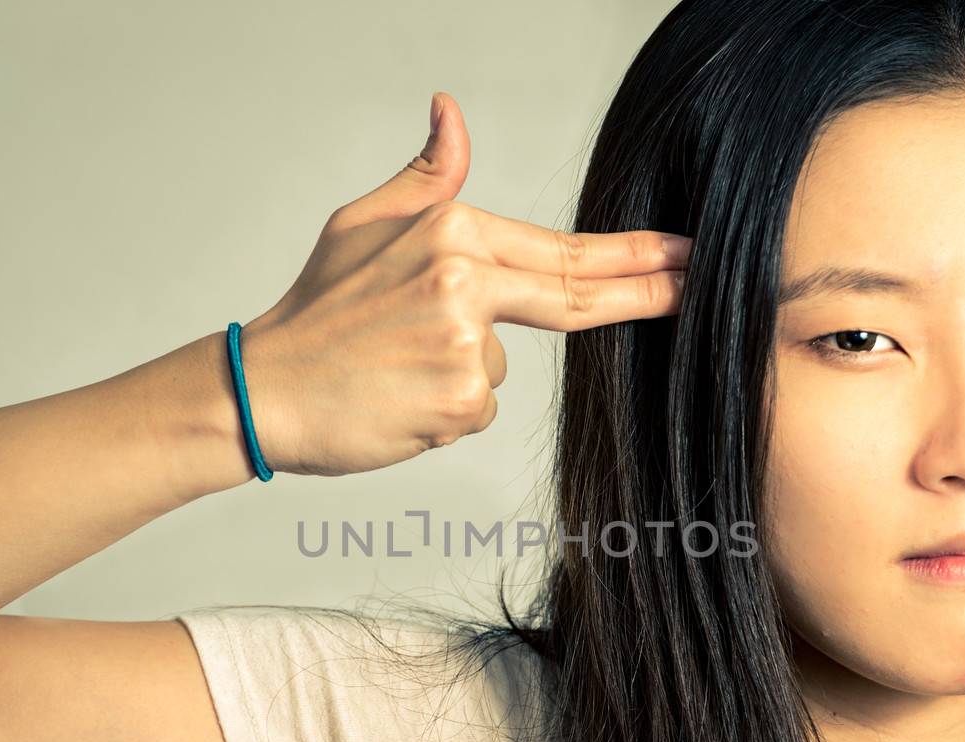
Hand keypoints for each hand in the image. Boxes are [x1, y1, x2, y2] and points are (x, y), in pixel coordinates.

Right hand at [234, 91, 691, 477]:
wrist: (263, 389)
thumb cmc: (316, 309)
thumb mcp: (365, 223)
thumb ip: (428, 176)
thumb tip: (451, 110)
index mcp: (451, 232)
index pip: (564, 249)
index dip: (634, 254)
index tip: (684, 253)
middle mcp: (467, 281)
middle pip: (576, 294)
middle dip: (648, 291)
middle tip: (701, 284)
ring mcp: (469, 345)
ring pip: (502, 366)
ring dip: (463, 372)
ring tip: (395, 366)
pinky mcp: (462, 401)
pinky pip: (478, 408)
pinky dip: (445, 409)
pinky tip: (397, 398)